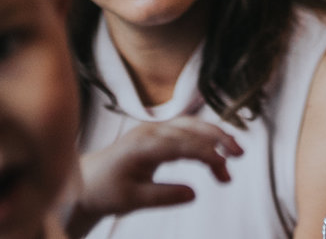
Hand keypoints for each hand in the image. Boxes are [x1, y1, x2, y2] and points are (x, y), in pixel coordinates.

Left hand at [66, 118, 243, 235]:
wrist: (86, 181)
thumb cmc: (106, 191)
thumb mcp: (131, 200)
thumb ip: (163, 196)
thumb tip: (195, 193)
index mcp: (143, 145)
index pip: (181, 144)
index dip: (205, 152)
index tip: (224, 166)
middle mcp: (151, 131)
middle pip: (191, 127)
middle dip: (218, 138)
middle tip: (239, 155)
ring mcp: (155, 130)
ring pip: (192, 126)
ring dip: (215, 137)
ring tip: (235, 156)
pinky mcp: (158, 135)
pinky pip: (187, 131)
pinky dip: (205, 140)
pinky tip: (216, 156)